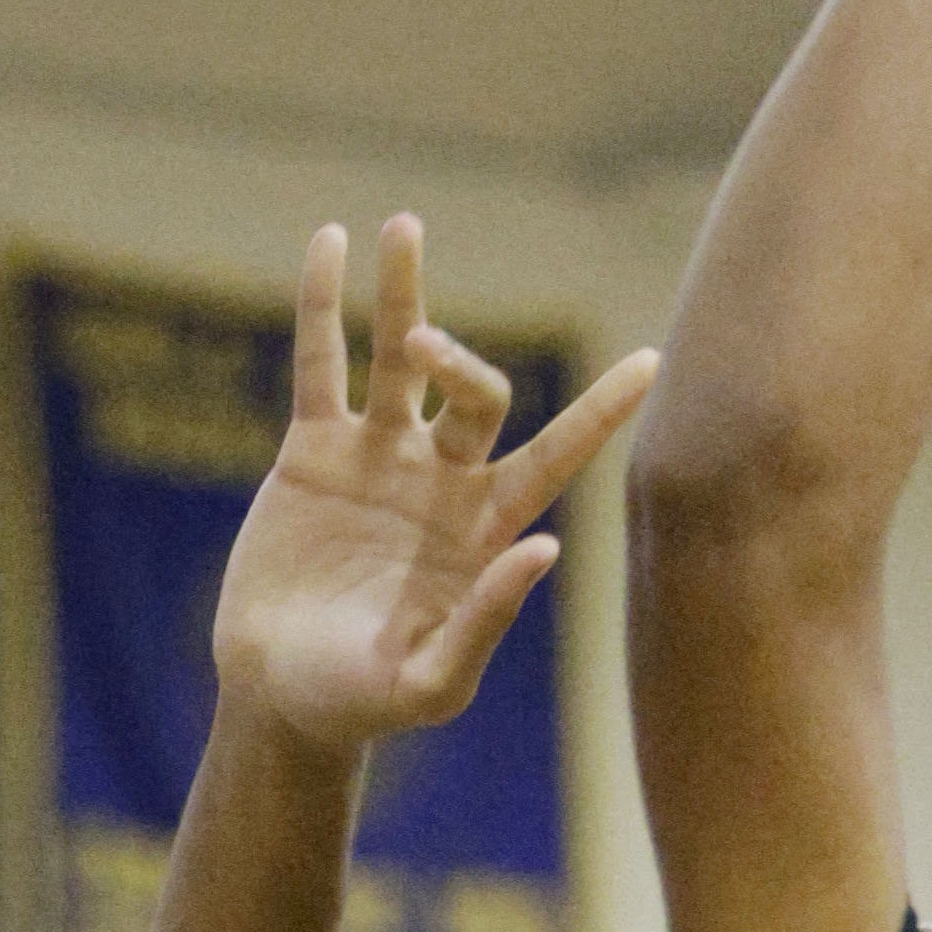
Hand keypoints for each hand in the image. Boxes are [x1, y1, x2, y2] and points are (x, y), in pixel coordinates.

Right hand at [213, 218, 653, 758]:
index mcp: (486, 528)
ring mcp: (379, 458)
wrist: (279, 698)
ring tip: (404, 227)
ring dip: (405, 293)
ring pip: (400, 357)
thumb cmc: (361, 704)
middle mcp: (443, 480)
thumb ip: (488, 620)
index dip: (602, 411)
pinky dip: (323, 306)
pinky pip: (320, 364)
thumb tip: (547, 547)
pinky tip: (329, 241)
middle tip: (422, 352)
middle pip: (475, 391)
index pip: (557, 454)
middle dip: (457, 360)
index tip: (652, 363)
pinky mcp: (314, 451)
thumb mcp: (430, 683)